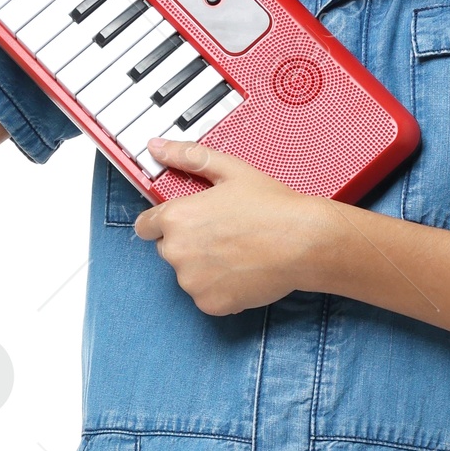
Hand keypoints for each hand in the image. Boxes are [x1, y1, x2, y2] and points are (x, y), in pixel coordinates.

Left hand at [133, 138, 341, 314]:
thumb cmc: (272, 207)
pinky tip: (242, 271)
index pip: (145, 226)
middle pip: (168, 250)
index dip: (163, 222)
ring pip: (188, 274)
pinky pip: (206, 296)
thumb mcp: (230, 170)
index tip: (184, 223)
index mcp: (177, 217)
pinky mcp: (210, 303)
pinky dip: (220, 288)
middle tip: (223, 235)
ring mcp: (193, 281)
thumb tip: (157, 147)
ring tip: (237, 253)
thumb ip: (187, 157)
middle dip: (188, 243)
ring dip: (204, 267)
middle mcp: (177, 252)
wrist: (304, 243)